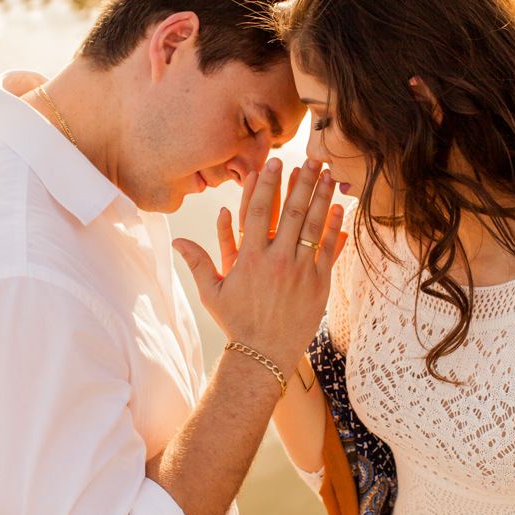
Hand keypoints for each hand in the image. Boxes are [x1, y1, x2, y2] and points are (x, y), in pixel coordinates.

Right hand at [172, 158, 344, 377]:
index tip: (274, 164)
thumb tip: (176, 241)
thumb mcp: (212, 293)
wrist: (263, 355)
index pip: (258, 212)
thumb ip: (197, 262)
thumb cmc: (236, 322)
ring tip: (327, 174)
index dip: (266, 185)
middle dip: (301, 182)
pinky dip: (334, 227)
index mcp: (249, 259)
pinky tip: (339, 207)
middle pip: (290, 212)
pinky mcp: (318, 284)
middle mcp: (276, 261)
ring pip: (313, 226)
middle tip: (309, 159)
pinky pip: (328, 250)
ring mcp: (300, 272)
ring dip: (321, 197)